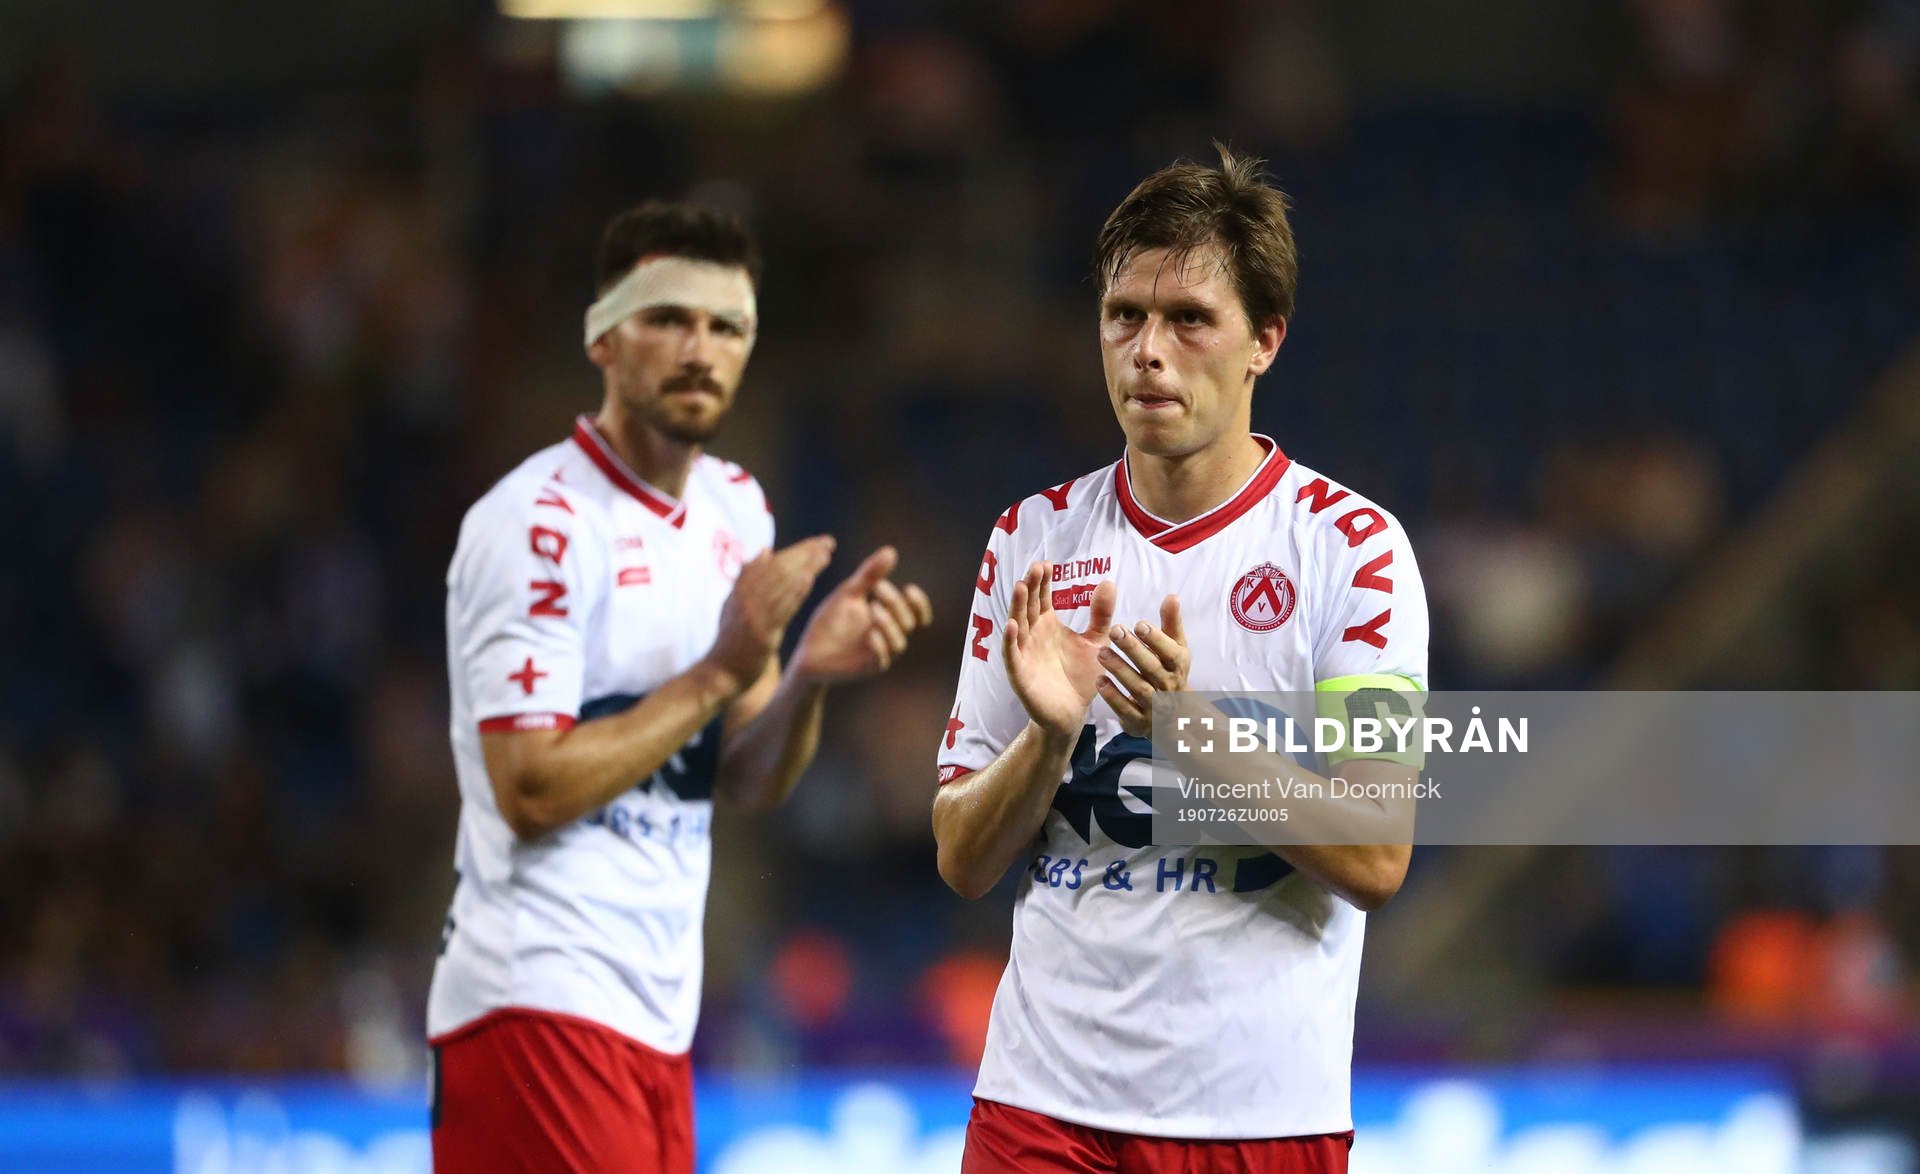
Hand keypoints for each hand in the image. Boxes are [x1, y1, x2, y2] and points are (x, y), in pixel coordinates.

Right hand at [706, 535, 835, 692]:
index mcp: (740, 591)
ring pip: (780, 585)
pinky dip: (794, 593)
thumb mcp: (734, 605)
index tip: (817, 542)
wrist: (720, 675)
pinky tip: (809, 580)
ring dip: (804, 567)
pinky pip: (779, 610)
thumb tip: (765, 550)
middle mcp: (744, 599)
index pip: (772, 563)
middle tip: (827, 543)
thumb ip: (748, 579)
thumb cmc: (731, 642)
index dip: (796, 551)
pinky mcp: (760, 635)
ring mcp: (751, 616)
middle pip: (778, 569)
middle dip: (805, 554)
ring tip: (825, 555)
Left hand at [792, 545, 934, 683]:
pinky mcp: (865, 669)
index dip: (919, 603)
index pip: (917, 614)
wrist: (807, 652)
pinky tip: (869, 632)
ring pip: (899, 643)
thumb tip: (891, 551)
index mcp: (889, 620)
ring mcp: (879, 655)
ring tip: (874, 608)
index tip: (908, 587)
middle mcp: (889, 638)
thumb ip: (870, 575)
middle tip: (878, 587)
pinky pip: (880, 660)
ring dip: (890, 625)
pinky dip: (878, 645)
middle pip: (908, 623)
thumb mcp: (849, 593)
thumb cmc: (831, 623)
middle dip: (896, 604)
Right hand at [1004, 561, 1117, 740]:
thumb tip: (1109, 582)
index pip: (1043, 598)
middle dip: (1031, 587)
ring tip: (1021, 587)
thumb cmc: (1081, 677)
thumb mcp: (1096, 642)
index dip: (1043, 581)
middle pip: (1029, 606)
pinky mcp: (1020, 673)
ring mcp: (1024, 653)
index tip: (1047, 564)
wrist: (1071, 714)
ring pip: (1018, 625)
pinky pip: (1012, 654)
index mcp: (1048, 625)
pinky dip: (1010, 640)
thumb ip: (1101, 615)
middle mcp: (1033, 635)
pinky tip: (1012, 625)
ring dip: (1018, 606)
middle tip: (1035, 568)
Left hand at [1098, 594, 1187, 737]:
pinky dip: (1113, 697)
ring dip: (1121, 670)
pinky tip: (1099, 681)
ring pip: (1139, 688)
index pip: (1170, 652)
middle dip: (1134, 649)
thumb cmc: (1169, 671)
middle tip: (1114, 630)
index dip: (1156, 639)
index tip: (1139, 624)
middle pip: (1152, 667)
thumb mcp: (1175, 648)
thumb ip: (1171, 623)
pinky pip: (1126, 710)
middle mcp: (1169, 686)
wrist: (1173, 717)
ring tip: (1102, 652)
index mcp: (1178, 665)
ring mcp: (1155, 706)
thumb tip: (1172, 596)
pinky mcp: (1139, 722)